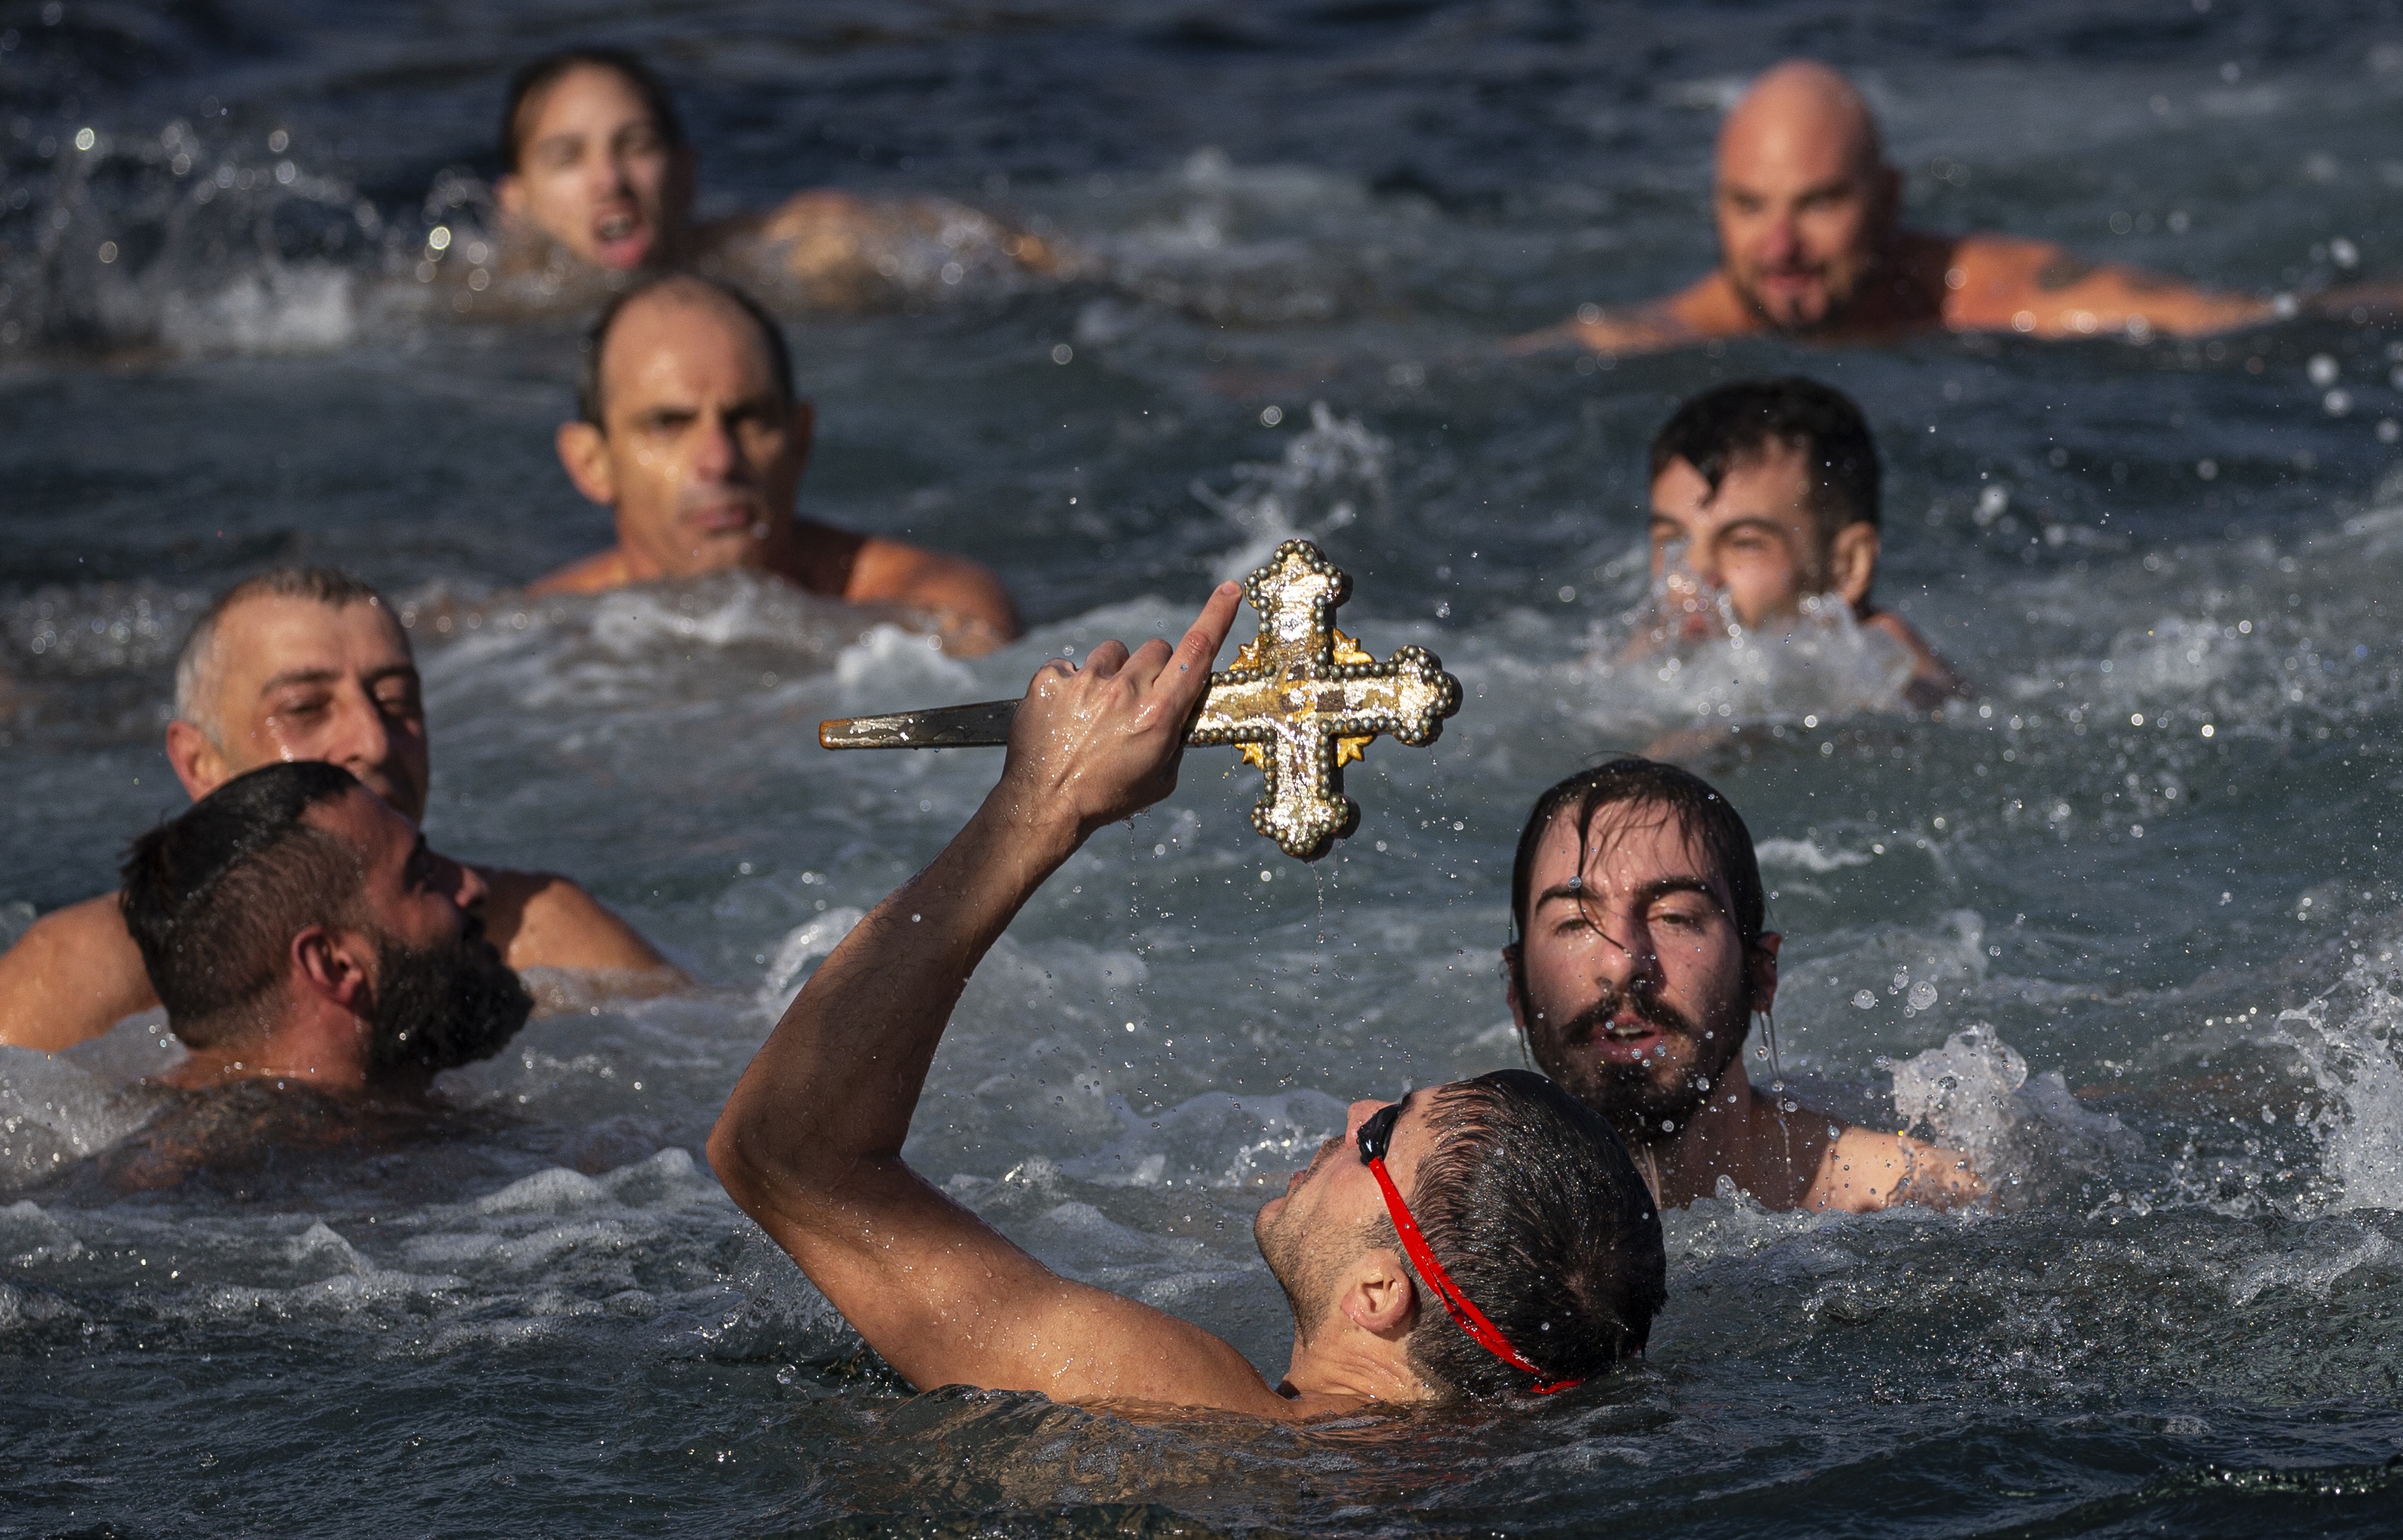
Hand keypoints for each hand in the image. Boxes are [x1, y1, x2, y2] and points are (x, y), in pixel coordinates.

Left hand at [994, 583, 1241, 844]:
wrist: (1044, 806)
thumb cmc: (1108, 796)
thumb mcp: (1161, 777)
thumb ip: (1177, 734)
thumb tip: (1184, 705)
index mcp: (1159, 714)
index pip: (1197, 652)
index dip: (1217, 616)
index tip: (1231, 589)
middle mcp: (1124, 691)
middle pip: (1156, 649)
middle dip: (1154, 669)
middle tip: (1137, 702)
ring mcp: (1084, 682)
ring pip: (1114, 652)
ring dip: (1112, 673)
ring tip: (1097, 710)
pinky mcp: (1050, 680)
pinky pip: (1072, 665)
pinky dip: (1072, 685)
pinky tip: (1067, 714)